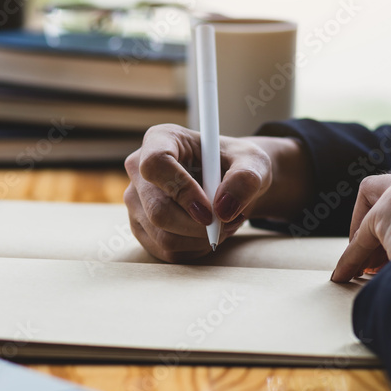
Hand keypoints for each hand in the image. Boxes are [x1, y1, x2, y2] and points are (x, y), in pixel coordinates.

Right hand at [124, 124, 276, 262]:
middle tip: (228, 222)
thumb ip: (246, 179)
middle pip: (157, 209)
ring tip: (224, 224)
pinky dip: (195, 248)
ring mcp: (137, 201)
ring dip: (202, 238)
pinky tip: (209, 233)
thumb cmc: (238, 164)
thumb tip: (224, 208)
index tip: (210, 210)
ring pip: (163, 236)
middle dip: (199, 226)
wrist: (231, 183)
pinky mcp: (142, 227)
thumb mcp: (253, 163)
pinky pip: (167, 251)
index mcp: (161, 139)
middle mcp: (139, 169)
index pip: (155, 164)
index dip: (182, 191)